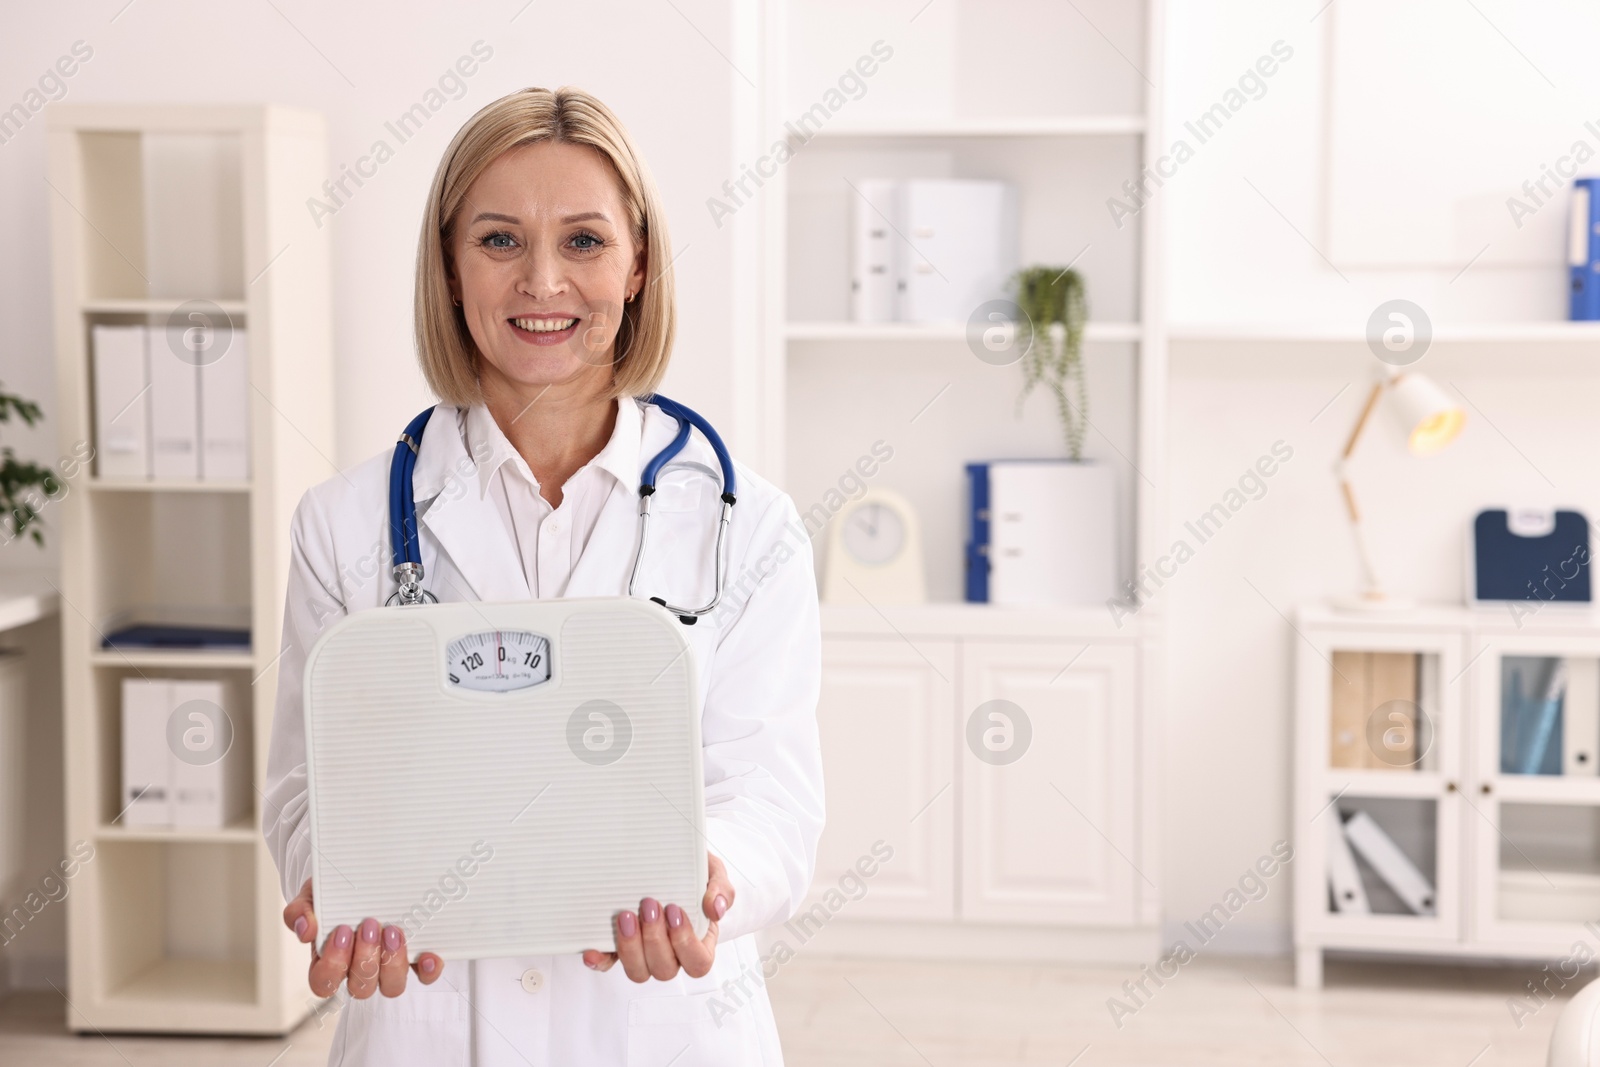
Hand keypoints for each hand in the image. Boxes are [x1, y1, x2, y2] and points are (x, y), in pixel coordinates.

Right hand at [283, 878, 444, 998]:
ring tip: (394, 930)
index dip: (333, 964)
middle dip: (365, 959)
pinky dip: (428, 969)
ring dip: (393, 963)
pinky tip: (429, 955)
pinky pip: (424, 975)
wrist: (361, 877)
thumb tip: (305, 929)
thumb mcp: (313, 894)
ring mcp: (388, 967)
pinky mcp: (415, 959)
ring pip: (391, 987)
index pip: (323, 982)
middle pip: (361, 988)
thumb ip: (301, 910)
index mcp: (329, 961)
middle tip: (370, 924)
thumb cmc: (334, 894)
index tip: (342, 931)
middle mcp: (359, 970)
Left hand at [581, 853, 733, 980]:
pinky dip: (600, 960)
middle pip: (665, 969)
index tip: (675, 911)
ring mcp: (644, 954)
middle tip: (649, 905)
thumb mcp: (713, 872)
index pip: (698, 962)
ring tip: (627, 915)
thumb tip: (715, 910)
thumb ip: (720, 889)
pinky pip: (609, 964)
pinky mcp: (619, 949)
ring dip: (631, 948)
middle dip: (655, 939)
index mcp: (698, 942)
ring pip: (638, 971)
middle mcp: (671, 954)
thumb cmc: (694, 873)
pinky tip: (593, 949)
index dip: (685, 943)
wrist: (668, 861)